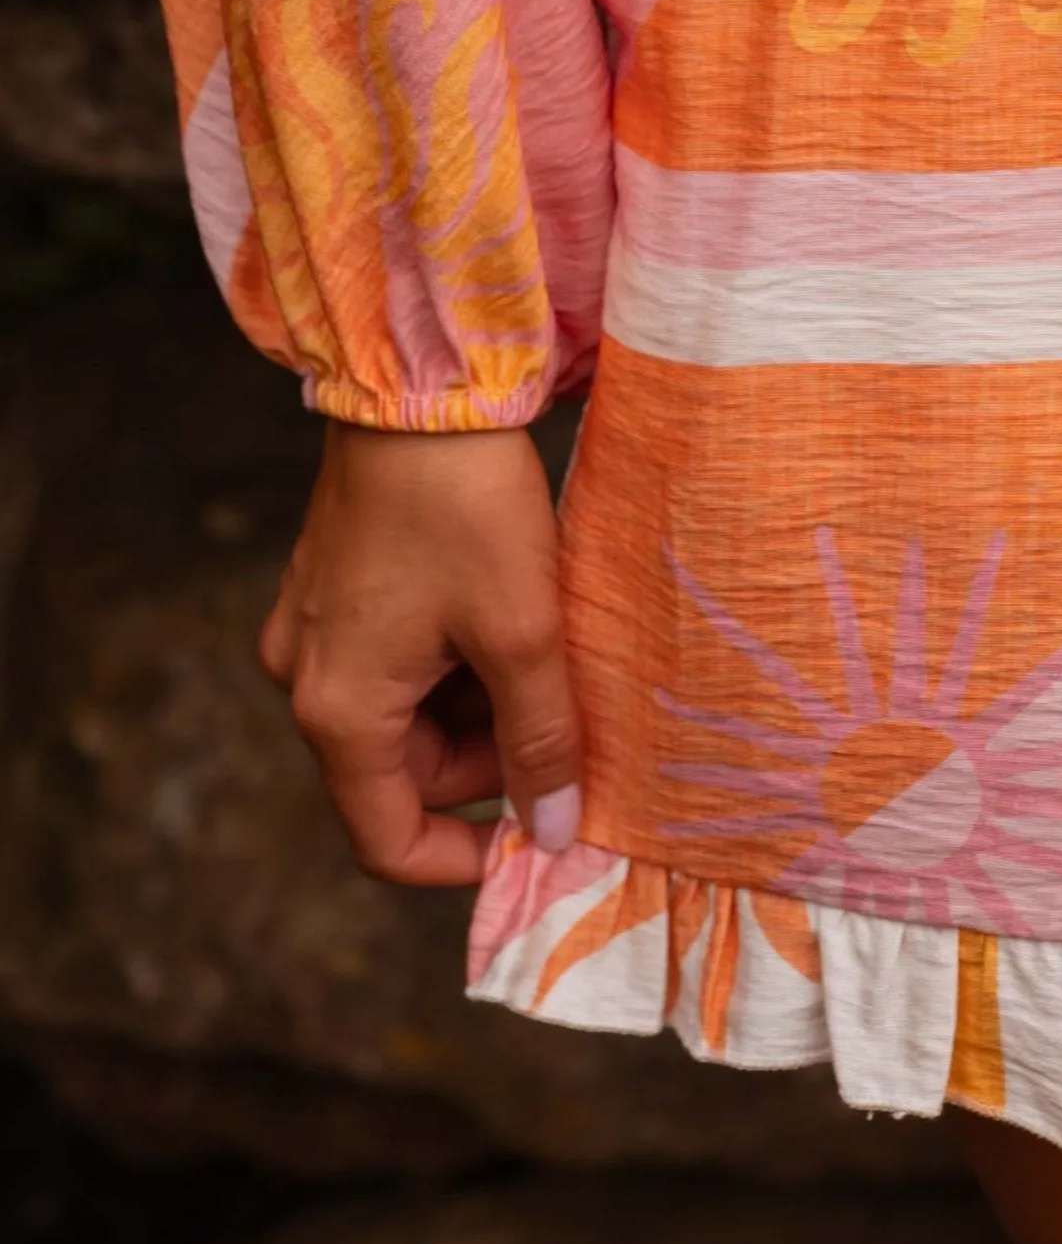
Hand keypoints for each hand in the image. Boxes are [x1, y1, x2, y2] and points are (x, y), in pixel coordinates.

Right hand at [258, 421, 583, 887]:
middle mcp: (307, 678)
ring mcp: (314, 629)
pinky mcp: (335, 588)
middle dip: (491, 762)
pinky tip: (515, 615)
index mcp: (339, 709)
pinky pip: (399, 661)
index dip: (465, 859)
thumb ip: (541, 740)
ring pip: (409, 715)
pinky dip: (457, 661)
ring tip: (549, 651)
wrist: (416, 384)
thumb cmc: (465, 506)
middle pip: (406, 773)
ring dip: (480, 706)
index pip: (387, 839)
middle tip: (571, 715)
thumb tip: (555, 833)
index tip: (542, 835)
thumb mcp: (522, 632)